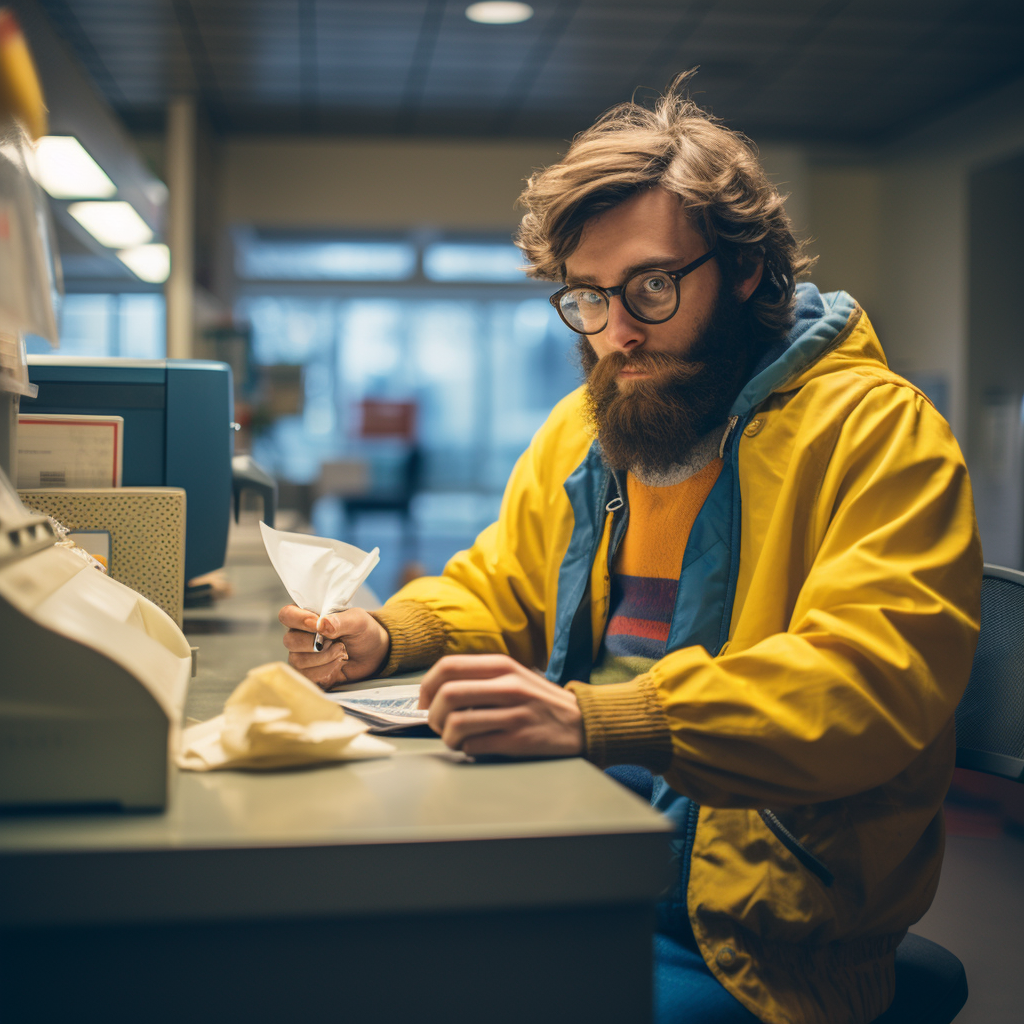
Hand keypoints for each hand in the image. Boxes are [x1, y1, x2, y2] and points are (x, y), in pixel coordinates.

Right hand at [278, 605, 389, 688]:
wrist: (373, 654)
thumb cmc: (362, 632)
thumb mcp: (358, 621)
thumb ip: (340, 620)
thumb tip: (321, 624)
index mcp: (307, 616)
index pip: (287, 615)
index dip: (298, 620)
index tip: (317, 625)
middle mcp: (300, 635)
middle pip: (290, 641)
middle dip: (315, 644)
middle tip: (337, 642)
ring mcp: (302, 656)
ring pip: (298, 661)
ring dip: (324, 659)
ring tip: (341, 653)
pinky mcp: (309, 673)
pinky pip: (307, 677)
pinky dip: (326, 672)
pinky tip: (338, 665)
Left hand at [418, 654, 582, 757]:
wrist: (582, 721)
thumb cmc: (541, 701)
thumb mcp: (514, 676)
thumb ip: (481, 678)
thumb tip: (436, 692)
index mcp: (502, 665)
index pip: (448, 666)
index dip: (426, 686)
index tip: (424, 702)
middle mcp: (507, 685)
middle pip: (447, 694)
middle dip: (431, 715)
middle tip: (436, 724)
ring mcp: (514, 712)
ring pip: (457, 722)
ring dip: (447, 736)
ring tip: (455, 739)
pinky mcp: (519, 738)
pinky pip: (474, 745)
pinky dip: (466, 749)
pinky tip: (475, 746)